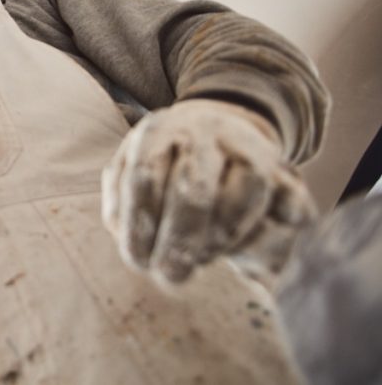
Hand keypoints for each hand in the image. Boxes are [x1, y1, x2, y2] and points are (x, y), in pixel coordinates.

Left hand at [101, 99, 316, 283]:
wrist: (227, 142)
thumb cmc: (164, 173)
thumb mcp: (131, 178)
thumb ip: (121, 208)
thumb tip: (127, 239)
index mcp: (158, 131)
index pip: (145, 176)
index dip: (140, 224)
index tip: (138, 261)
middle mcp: (205, 132)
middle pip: (193, 190)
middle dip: (179, 242)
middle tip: (168, 275)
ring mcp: (250, 150)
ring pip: (237, 204)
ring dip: (213, 242)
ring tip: (198, 259)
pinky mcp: (287, 178)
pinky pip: (274, 217)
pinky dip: (249, 242)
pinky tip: (230, 249)